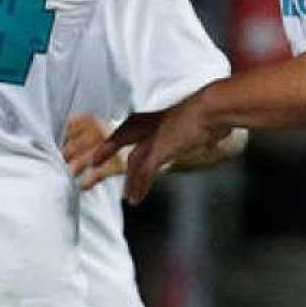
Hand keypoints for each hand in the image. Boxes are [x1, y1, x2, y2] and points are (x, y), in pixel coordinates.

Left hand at [72, 91, 232, 203]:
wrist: (211, 108)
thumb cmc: (211, 109)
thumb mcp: (198, 117)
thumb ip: (195, 126)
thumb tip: (209, 133)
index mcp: (156, 114)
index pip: (129, 125)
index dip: (116, 137)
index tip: (106, 145)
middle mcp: (150, 125)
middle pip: (121, 139)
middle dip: (107, 152)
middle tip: (94, 162)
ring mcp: (153, 139)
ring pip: (133, 163)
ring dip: (130, 181)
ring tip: (128, 196)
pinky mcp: (158, 151)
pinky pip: (143, 174)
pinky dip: (139, 187)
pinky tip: (135, 198)